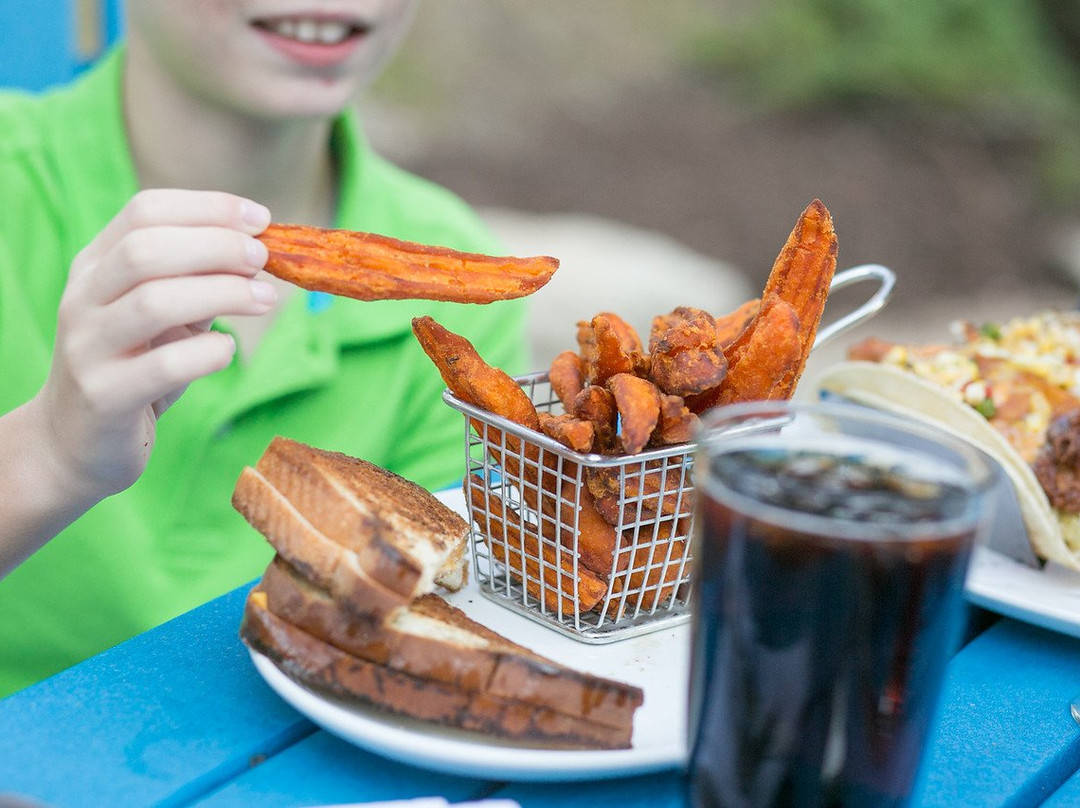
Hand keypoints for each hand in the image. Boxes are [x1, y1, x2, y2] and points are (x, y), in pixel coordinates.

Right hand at [32, 189, 276, 502]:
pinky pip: (165, 366)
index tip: (260, 218)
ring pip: (154, 302)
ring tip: (264, 299)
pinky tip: (226, 352)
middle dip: (217, 246)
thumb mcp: (162, 314)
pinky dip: (209, 353)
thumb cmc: (135, 366)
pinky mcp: (105, 396)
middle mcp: (83, 299)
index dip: (209, 208)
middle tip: (263, 258)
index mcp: (95, 266)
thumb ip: (195, 280)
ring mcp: (88, 348)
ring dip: (222, 293)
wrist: (75, 441)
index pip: (145, 211)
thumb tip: (257, 251)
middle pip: (147, 249)